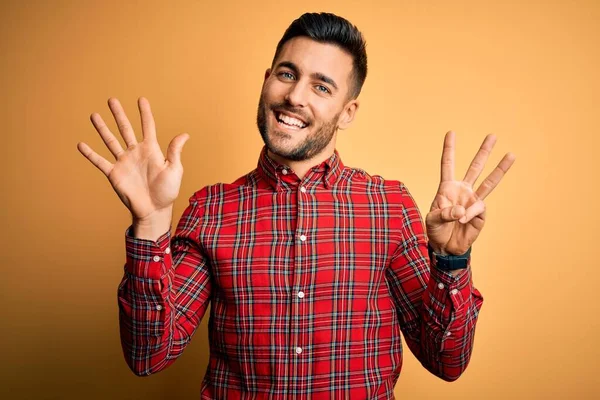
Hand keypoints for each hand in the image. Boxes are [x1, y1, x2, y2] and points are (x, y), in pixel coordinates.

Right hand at [77, 97, 189, 220]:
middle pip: (126, 129)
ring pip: (111, 141)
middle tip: (112, 100)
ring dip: (102, 128)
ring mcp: (124, 162)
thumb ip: (175, 151)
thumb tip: (185, 134)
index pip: (148, 126)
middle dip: (119, 114)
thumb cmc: (167, 191)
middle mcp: (135, 153)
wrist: (154, 210)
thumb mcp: (174, 170)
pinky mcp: (114, 174)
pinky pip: (100, 161)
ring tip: (94, 115)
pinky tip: (81, 144)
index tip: (141, 99)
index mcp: (151, 150)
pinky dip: (90, 154)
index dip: (145, 113)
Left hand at [425, 131, 514, 254]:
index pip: (448, 165)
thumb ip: (445, 214)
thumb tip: (462, 210)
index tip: (451, 133)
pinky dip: (469, 214)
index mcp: (447, 188)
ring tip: (511, 155)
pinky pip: (477, 208)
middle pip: (475, 167)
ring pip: (489, 182)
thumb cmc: (436, 230)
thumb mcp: (432, 220)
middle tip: (493, 135)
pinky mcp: (480, 213)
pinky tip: (463, 221)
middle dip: (484, 152)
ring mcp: (473, 201)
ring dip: (500, 168)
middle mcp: (463, 190)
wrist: (446, 246)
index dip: (450, 149)